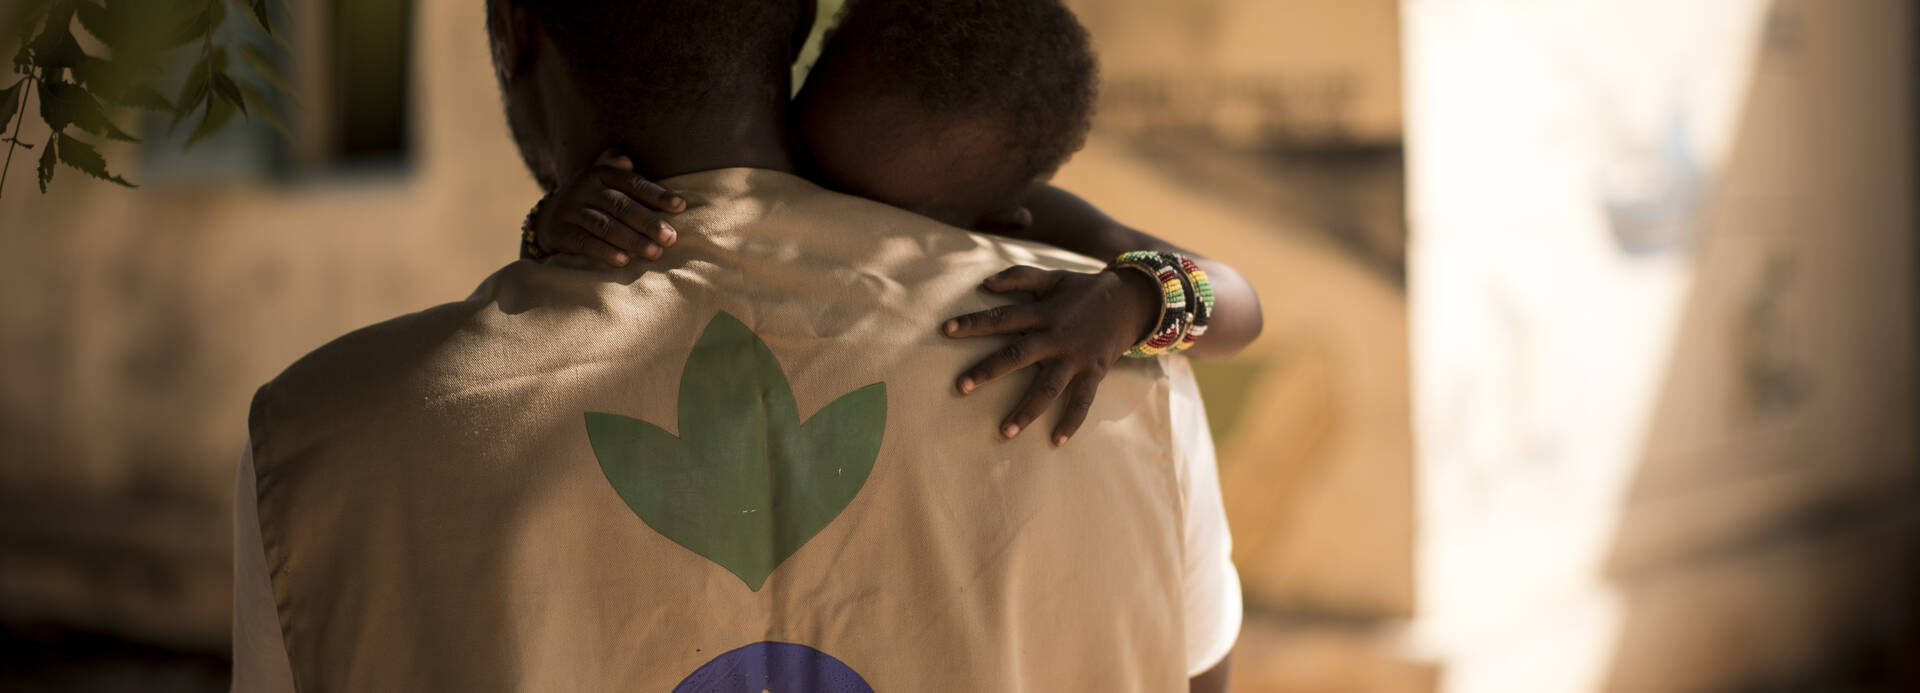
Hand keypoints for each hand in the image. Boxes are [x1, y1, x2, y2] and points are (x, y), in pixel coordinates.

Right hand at [532, 149, 686, 266]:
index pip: (632, 183)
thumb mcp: (601, 178)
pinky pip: (584, 243)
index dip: (656, 194)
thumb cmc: (591, 199)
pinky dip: (604, 252)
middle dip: (648, 222)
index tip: (680, 206)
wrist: (548, 217)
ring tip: (655, 252)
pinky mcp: (560, 233)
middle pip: (621, 206)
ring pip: (604, 226)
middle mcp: (584, 189)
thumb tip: (626, 160)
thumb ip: (616, 166)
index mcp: (600, 173)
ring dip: (632, 240)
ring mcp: (570, 211)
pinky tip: (623, 261)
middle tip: (670, 237)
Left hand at [943, 265, 1161, 446]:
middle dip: (988, 371)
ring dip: (1026, 410)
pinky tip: (1056, 441)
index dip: (974, 323)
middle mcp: (1057, 336)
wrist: (1132, 300)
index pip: (1002, 317)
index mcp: (1044, 312)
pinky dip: (1071, 421)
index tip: (945, 330)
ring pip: (1048, 387)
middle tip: (960, 386)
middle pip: (1018, 355)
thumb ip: (1019, 278)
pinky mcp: (1094, 371)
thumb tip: (984, 284)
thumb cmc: (1084, 290)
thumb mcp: (1053, 278)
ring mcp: (1076, 357)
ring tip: (1004, 432)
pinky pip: (1082, 400)